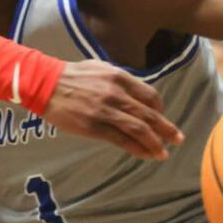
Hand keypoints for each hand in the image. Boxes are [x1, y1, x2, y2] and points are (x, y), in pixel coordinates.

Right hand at [41, 60, 182, 160]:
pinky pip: (122, 140)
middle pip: (149, 115)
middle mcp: (116, 94)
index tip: (163, 119)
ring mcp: (105, 111)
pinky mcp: (94, 126)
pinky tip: (145, 154)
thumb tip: (136, 93)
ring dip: (155, 144)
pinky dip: (137, 149)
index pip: (150, 96)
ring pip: (139, 130)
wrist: (45, 84)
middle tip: (178, 139)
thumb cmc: (72, 76)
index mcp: (119, 78)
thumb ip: (119, 80)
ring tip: (163, 153)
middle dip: (167, 130)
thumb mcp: (100, 68)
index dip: (160, 110)